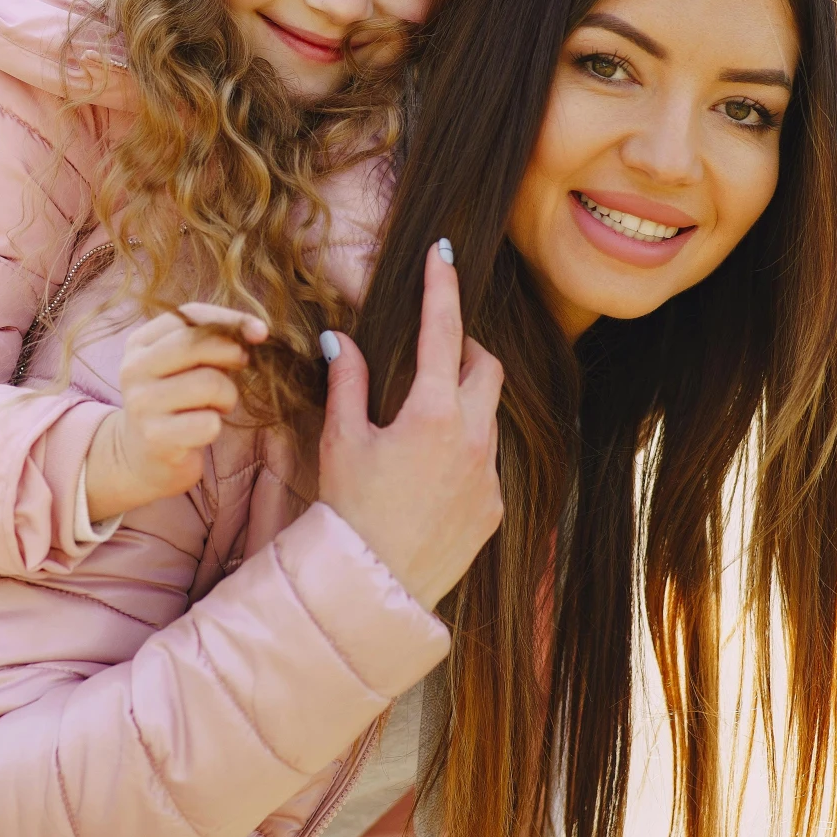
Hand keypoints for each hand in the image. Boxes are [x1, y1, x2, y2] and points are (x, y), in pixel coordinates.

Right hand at [83, 305, 268, 523]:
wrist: (142, 459)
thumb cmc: (177, 403)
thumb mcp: (185, 366)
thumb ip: (212, 342)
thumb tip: (257, 331)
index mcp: (140, 343)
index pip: (188, 315)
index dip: (230, 320)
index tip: (260, 333)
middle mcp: (134, 369)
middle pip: (197, 344)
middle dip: (231, 354)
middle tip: (240, 367)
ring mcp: (141, 404)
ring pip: (209, 384)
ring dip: (227, 397)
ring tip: (217, 407)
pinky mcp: (155, 438)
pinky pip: (208, 423)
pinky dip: (215, 427)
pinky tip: (201, 431)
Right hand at [317, 239, 504, 610]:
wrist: (375, 585)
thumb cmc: (350, 510)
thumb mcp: (342, 440)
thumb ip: (348, 382)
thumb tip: (342, 338)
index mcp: (432, 411)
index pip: (443, 329)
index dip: (442, 285)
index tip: (444, 252)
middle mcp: (473, 436)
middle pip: (484, 366)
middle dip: (464, 348)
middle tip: (432, 351)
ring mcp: (489, 472)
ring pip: (488, 414)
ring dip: (462, 402)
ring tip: (420, 421)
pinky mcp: (494, 505)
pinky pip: (486, 460)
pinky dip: (463, 450)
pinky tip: (428, 474)